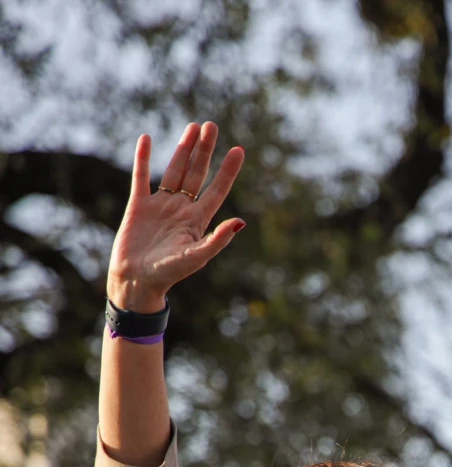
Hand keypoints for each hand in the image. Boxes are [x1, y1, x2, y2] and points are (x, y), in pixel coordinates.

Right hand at [107, 121, 244, 311]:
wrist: (137, 281)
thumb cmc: (169, 273)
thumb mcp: (197, 256)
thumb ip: (218, 239)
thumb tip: (241, 222)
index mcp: (198, 220)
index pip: (217, 189)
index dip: (228, 170)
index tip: (239, 150)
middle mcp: (182, 208)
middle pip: (197, 173)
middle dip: (204, 150)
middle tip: (211, 126)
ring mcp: (161, 205)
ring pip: (175, 170)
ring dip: (183, 150)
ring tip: (193, 128)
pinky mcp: (138, 205)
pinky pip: (141, 177)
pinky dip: (143, 158)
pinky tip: (147, 138)